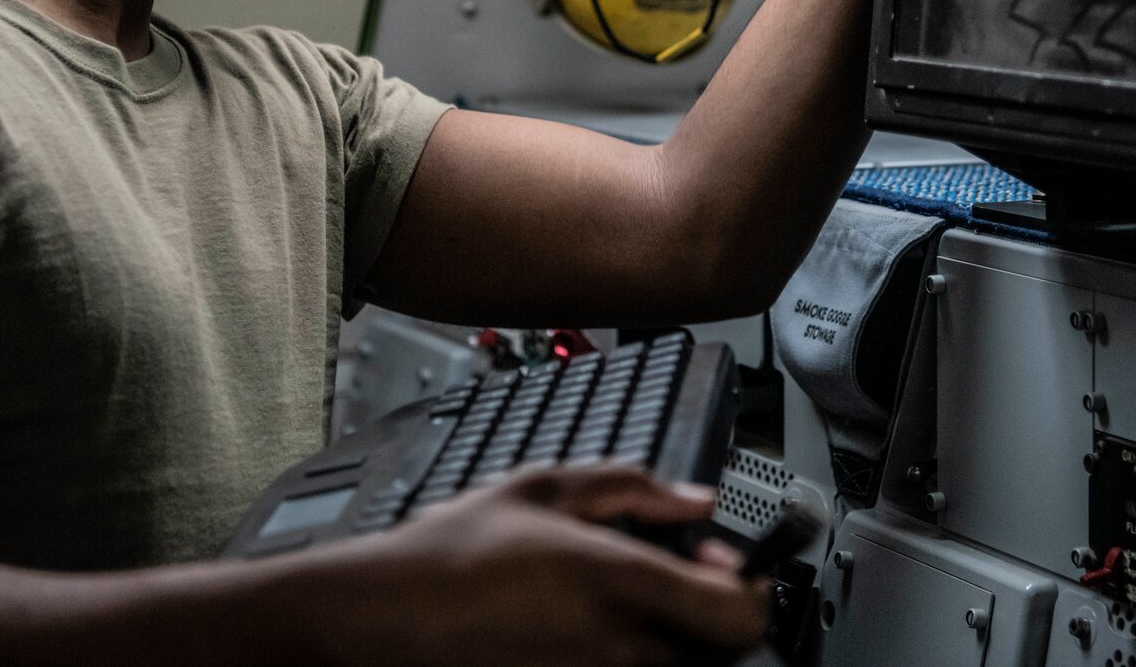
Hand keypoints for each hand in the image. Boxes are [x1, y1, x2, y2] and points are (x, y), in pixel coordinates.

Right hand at [286, 465, 767, 666]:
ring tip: (626, 604)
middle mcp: (617, 645)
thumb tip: (693, 500)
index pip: (737, 613)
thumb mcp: (543, 488)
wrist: (385, 618)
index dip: (750, 590)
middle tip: (685, 583)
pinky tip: (588, 629)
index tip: (731, 567)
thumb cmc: (451, 553)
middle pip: (718, 652)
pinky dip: (628, 656)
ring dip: (671, 638)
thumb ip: (632, 487)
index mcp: (617, 581)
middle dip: (711, 615)